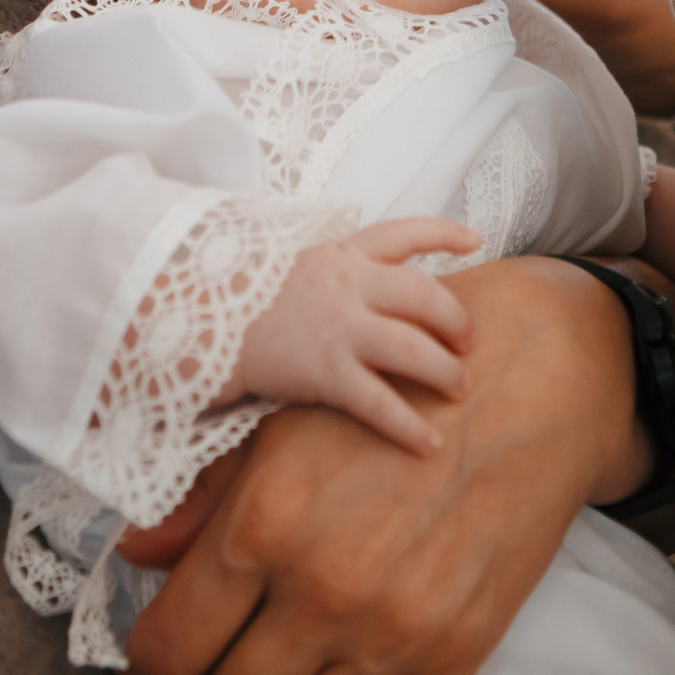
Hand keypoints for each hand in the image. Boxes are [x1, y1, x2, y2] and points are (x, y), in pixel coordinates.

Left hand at [125, 257, 650, 674]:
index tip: (164, 651)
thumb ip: (204, 504)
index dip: (152, 658)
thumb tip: (137, 556)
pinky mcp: (452, 655)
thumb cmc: (396, 403)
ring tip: (277, 653)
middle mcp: (323, 587)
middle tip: (214, 658)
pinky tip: (338, 656)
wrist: (531, 392)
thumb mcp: (288, 435)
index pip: (168, 645)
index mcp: (265, 525)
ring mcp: (391, 632)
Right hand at [232, 218, 480, 455]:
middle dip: (456, 320)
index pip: (403, 232)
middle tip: (469, 342)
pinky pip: (379, 402)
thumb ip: (339, 270)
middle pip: (425, 296)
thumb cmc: (250, 297)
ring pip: (413, 348)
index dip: (443, 234)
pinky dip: (409, 425)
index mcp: (343, 254)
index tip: (474, 240)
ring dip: (445, 370)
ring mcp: (340, 328)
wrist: (201, 320)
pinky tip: (429, 443)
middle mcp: (349, 285)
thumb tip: (374, 286)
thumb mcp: (298, 265)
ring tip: (461, 387)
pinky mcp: (326, 371)